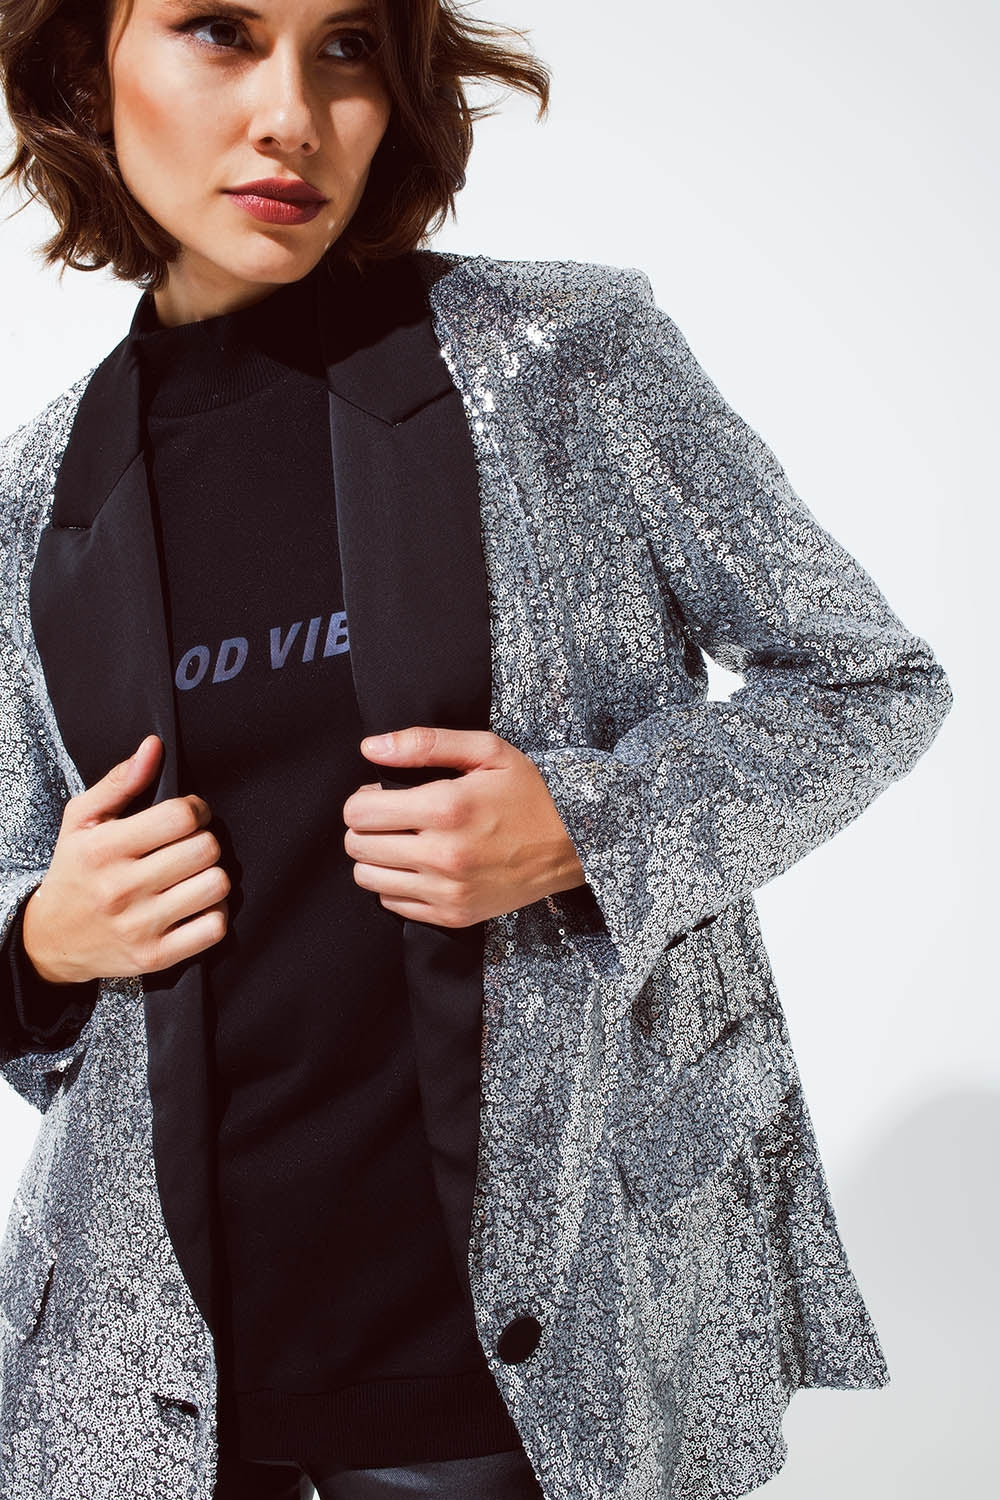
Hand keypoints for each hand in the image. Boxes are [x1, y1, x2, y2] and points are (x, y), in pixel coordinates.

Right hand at [22, 735, 229, 982]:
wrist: (50, 940)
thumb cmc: (74, 870)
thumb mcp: (81, 820)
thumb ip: (119, 781)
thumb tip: (154, 747)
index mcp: (103, 849)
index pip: (180, 817)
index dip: (196, 810)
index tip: (190, 816)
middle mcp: (121, 888)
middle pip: (205, 850)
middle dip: (205, 841)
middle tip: (191, 845)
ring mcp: (140, 926)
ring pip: (216, 886)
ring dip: (212, 875)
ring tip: (194, 874)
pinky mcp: (155, 957)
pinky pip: (214, 928)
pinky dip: (214, 912)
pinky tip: (196, 904)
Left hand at [343, 726, 586, 927]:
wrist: (574, 844)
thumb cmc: (530, 792)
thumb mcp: (487, 751)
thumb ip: (425, 743)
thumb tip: (370, 747)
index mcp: (447, 808)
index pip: (358, 812)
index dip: (363, 798)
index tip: (382, 795)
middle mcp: (443, 854)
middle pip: (357, 846)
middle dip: (365, 827)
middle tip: (393, 818)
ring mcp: (448, 891)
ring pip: (367, 878)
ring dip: (376, 857)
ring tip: (403, 842)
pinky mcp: (454, 915)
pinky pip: (392, 903)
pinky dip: (396, 884)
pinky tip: (420, 867)